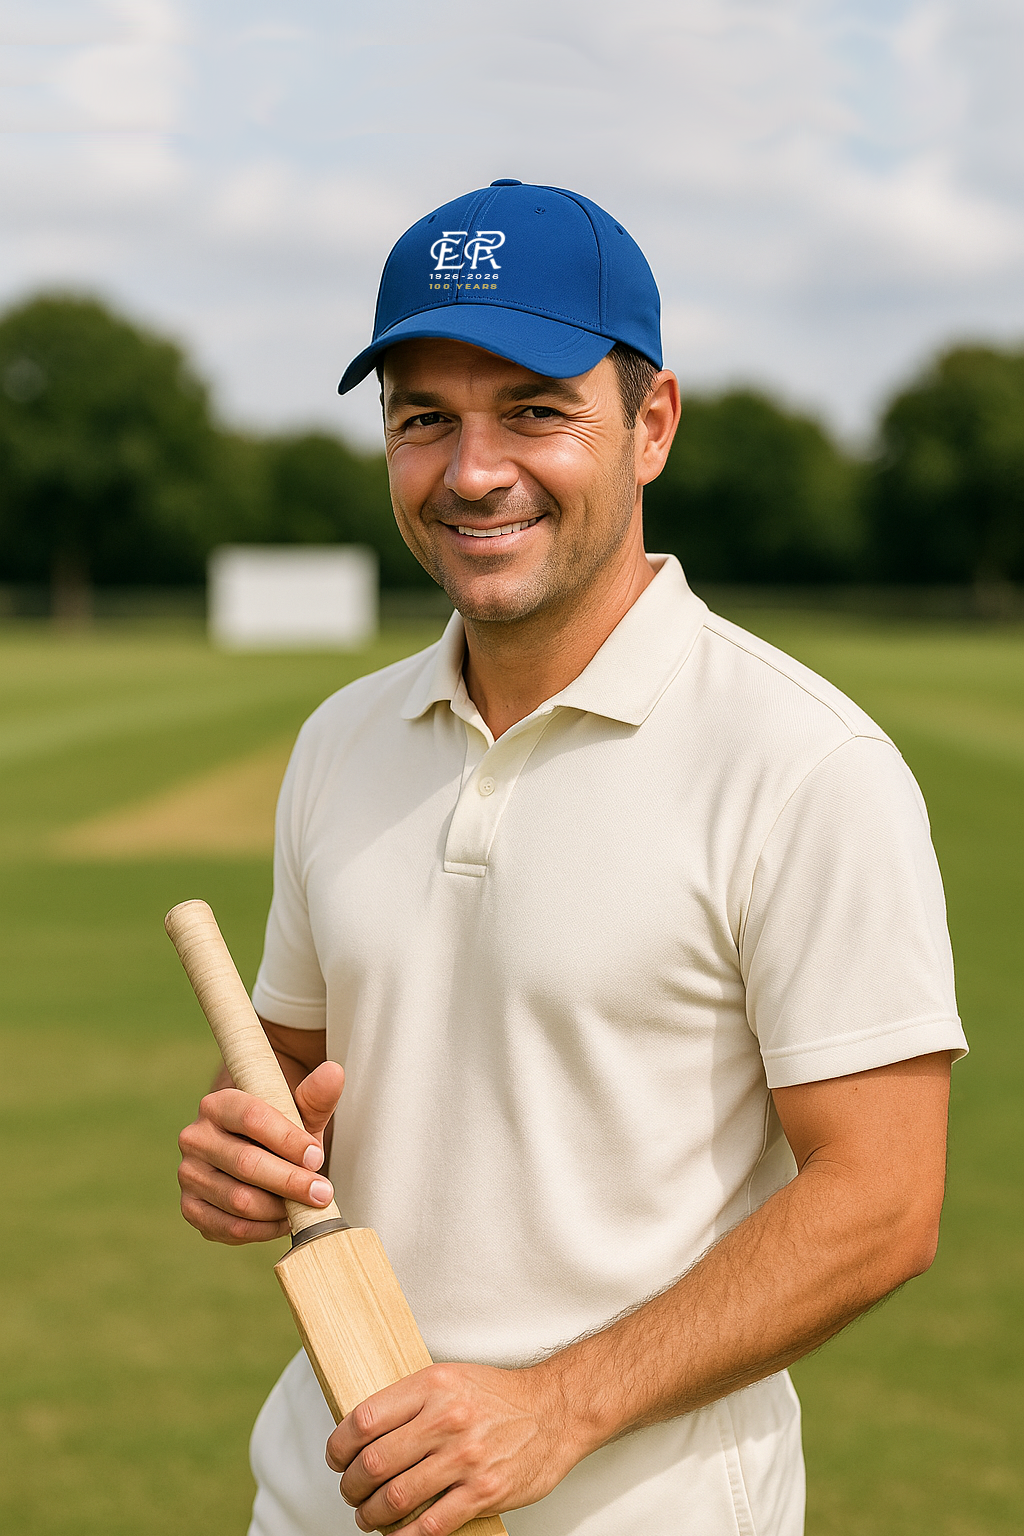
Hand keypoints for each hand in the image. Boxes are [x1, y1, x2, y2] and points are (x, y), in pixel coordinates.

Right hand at [177, 1061, 343, 1242]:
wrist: (253, 1154)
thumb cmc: (278, 1133)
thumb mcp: (298, 1113)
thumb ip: (315, 1096)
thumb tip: (334, 1072)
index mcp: (218, 1104)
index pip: (253, 1119)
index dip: (289, 1141)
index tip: (318, 1157)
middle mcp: (196, 1137)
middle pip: (247, 1163)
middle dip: (291, 1181)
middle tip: (322, 1193)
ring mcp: (189, 1174)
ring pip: (239, 1200)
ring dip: (279, 1207)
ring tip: (304, 1205)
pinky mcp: (191, 1208)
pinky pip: (229, 1227)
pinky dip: (263, 1230)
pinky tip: (283, 1219)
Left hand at [325, 1361, 588, 1534]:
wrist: (556, 1410)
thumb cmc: (498, 1397)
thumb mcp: (449, 1379)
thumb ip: (409, 1402)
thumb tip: (360, 1433)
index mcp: (432, 1386)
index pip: (364, 1419)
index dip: (339, 1446)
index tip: (337, 1458)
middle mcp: (446, 1419)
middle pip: (373, 1463)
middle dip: (350, 1486)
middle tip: (350, 1492)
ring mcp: (465, 1458)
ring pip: (395, 1498)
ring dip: (371, 1515)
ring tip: (369, 1516)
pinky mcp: (484, 1492)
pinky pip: (430, 1527)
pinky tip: (397, 1535)